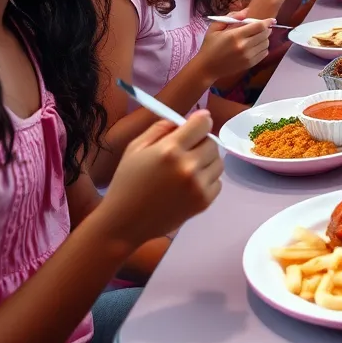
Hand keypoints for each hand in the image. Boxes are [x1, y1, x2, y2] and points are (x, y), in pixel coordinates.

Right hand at [99, 112, 222, 247]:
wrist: (124, 223)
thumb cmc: (127, 182)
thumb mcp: (136, 147)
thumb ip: (161, 128)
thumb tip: (187, 118)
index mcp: (170, 150)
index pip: (203, 123)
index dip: (200, 120)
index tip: (195, 124)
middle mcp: (188, 166)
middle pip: (212, 142)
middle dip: (201, 142)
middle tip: (186, 150)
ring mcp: (198, 186)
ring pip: (218, 162)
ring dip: (206, 161)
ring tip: (187, 168)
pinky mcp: (204, 202)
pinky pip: (218, 182)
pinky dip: (207, 180)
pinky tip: (189, 185)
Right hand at [197, 11, 271, 80]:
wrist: (207, 67)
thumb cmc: (210, 46)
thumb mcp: (216, 27)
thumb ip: (232, 17)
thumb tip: (247, 10)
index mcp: (235, 35)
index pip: (259, 26)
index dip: (267, 21)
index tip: (271, 19)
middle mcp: (244, 46)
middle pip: (265, 34)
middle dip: (266, 29)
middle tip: (262, 27)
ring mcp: (248, 57)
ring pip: (266, 44)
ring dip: (265, 38)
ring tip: (258, 36)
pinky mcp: (249, 64)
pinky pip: (264, 53)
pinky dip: (263, 48)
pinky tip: (256, 45)